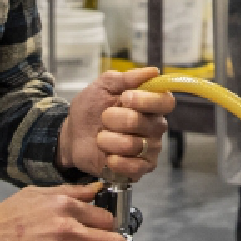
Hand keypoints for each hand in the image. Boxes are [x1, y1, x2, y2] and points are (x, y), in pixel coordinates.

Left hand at [59, 66, 174, 181]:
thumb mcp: (102, 87)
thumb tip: (152, 72)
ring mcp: (149, 149)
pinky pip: (135, 167)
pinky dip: (116, 161)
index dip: (147, 100)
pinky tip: (107, 157)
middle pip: (148, 123)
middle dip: (117, 119)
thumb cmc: (91, 110)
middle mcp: (154, 127)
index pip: (166, 102)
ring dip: (110, 140)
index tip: (125, 98)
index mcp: (150, 104)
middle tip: (104, 118)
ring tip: (101, 138)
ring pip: (136, 145)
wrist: (74, 136)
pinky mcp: (140, 168)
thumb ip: (125, 78)